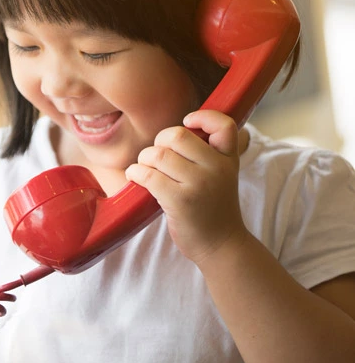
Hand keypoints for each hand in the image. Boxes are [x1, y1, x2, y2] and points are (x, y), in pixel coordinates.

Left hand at [125, 109, 248, 263]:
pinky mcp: (180, 201)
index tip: (188, 123)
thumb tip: (168, 135)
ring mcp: (199, 184)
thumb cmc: (211, 207)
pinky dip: (135, 172)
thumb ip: (204, 154)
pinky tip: (136, 177)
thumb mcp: (220, 175)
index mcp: (228, 158)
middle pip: (176, 135)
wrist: (220, 246)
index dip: (203, 117)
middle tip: (156, 158)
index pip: (223, 124)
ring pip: (157, 154)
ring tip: (145, 170)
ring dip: (143, 160)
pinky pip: (148, 174)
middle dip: (158, 143)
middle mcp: (217, 168)